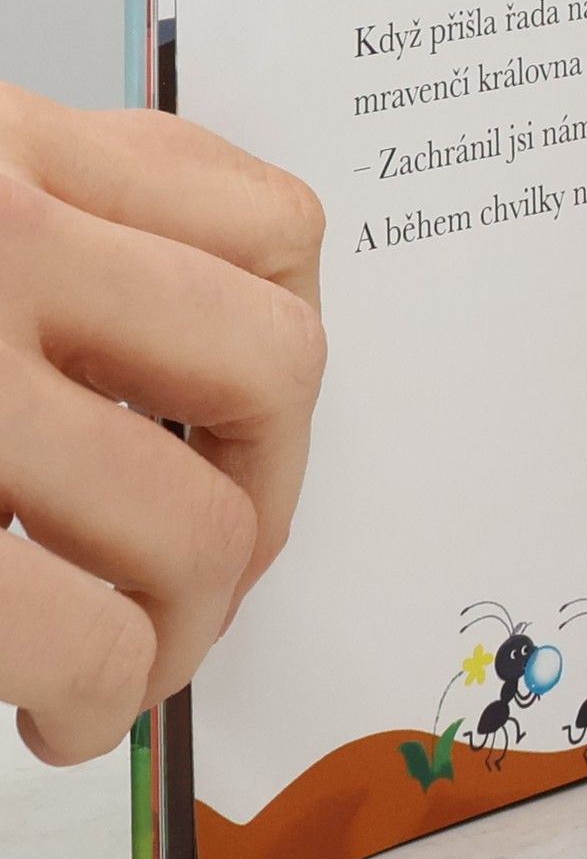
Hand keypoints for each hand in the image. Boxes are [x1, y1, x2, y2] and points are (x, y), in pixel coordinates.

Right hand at [0, 84, 325, 763]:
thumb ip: (57, 239)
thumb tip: (192, 360)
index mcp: (1, 147)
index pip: (270, 226)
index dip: (286, 350)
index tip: (249, 429)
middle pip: (276, 372)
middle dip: (262, 503)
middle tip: (206, 576)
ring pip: (199, 519)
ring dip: (180, 625)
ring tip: (120, 668)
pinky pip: (86, 632)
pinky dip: (97, 695)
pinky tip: (56, 710)